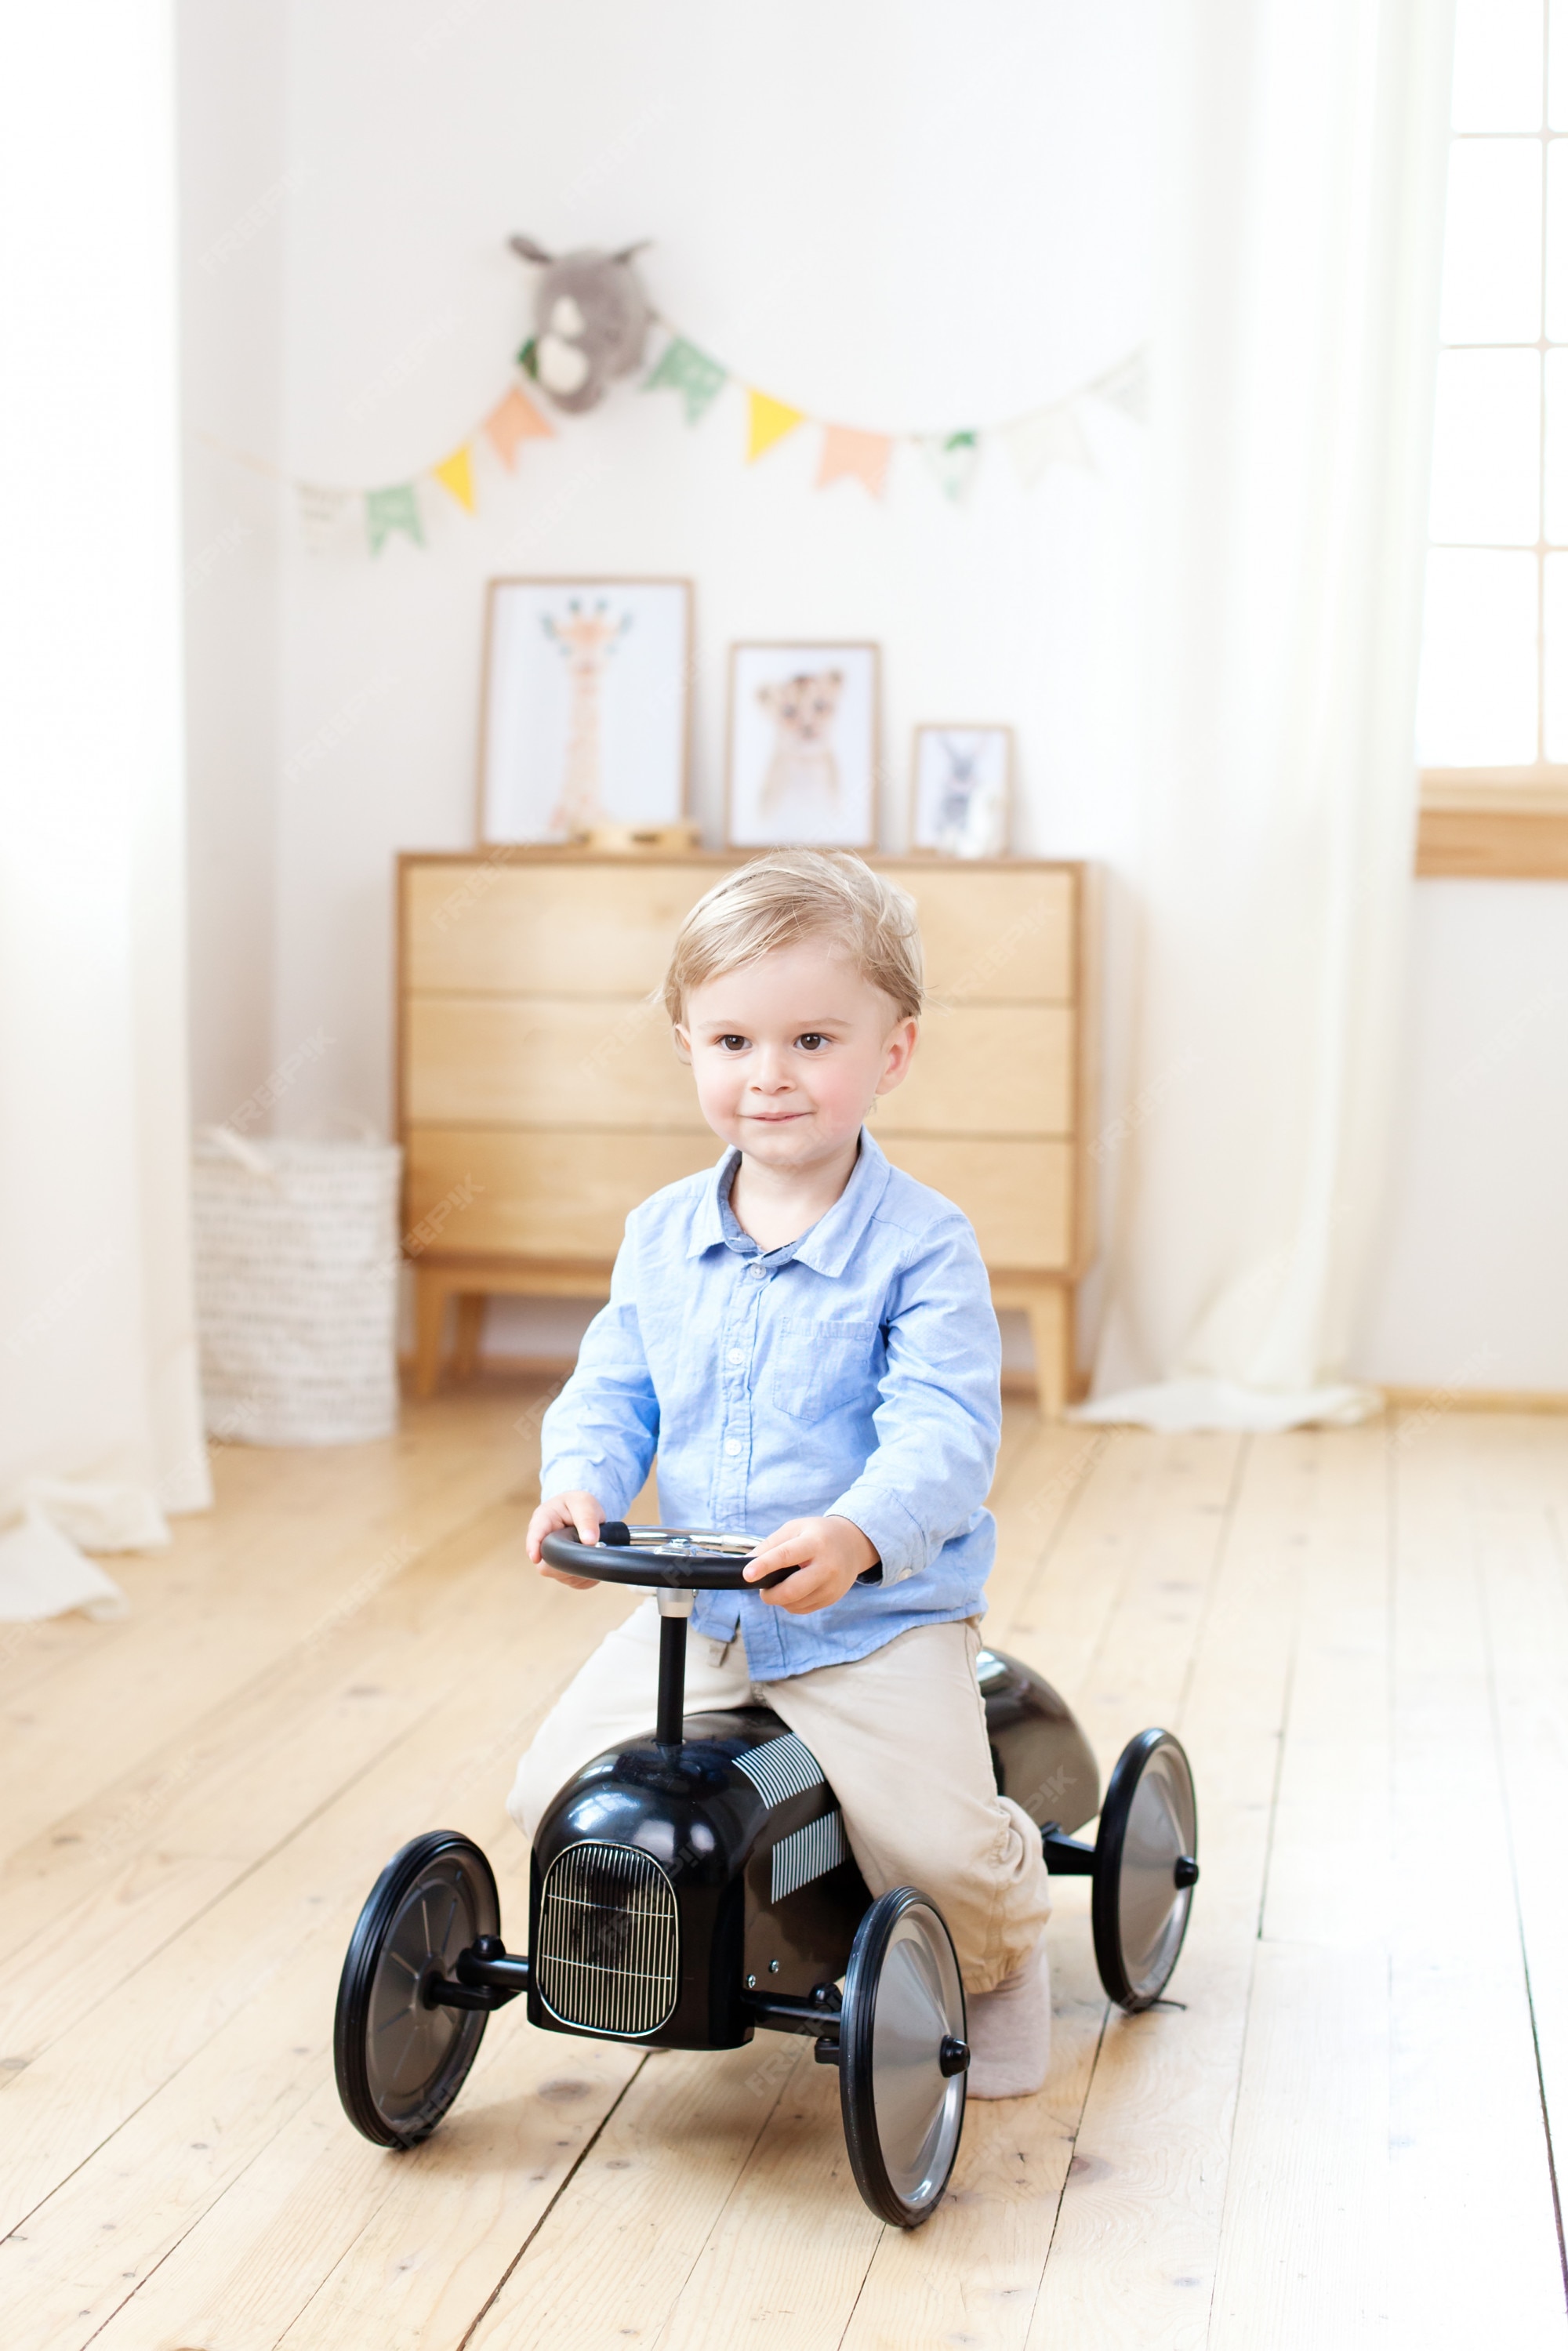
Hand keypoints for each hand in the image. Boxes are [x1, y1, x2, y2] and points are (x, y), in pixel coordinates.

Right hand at [528, 1491, 604, 1587]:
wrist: (582, 1512)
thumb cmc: (579, 1504)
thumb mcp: (585, 1503)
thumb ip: (587, 1519)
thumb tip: (589, 1541)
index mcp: (543, 1519)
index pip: (535, 1534)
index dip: (533, 1547)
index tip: (535, 1558)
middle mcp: (541, 1542)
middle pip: (545, 1563)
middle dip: (568, 1562)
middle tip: (590, 1549)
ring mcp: (549, 1559)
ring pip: (560, 1575)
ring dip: (579, 1569)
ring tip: (593, 1550)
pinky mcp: (560, 1571)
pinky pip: (572, 1581)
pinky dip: (586, 1577)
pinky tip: (591, 1562)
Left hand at [742, 1515, 877, 1614]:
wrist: (853, 1544)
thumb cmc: (818, 1534)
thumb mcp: (795, 1528)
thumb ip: (770, 1544)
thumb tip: (745, 1563)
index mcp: (815, 1543)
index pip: (785, 1555)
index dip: (764, 1566)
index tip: (746, 1574)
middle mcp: (826, 1566)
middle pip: (791, 1590)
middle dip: (769, 1594)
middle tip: (762, 1589)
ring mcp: (831, 1586)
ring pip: (794, 1603)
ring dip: (779, 1598)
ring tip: (781, 1584)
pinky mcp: (832, 1598)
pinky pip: (802, 1609)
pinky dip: (791, 1603)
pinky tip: (795, 1589)